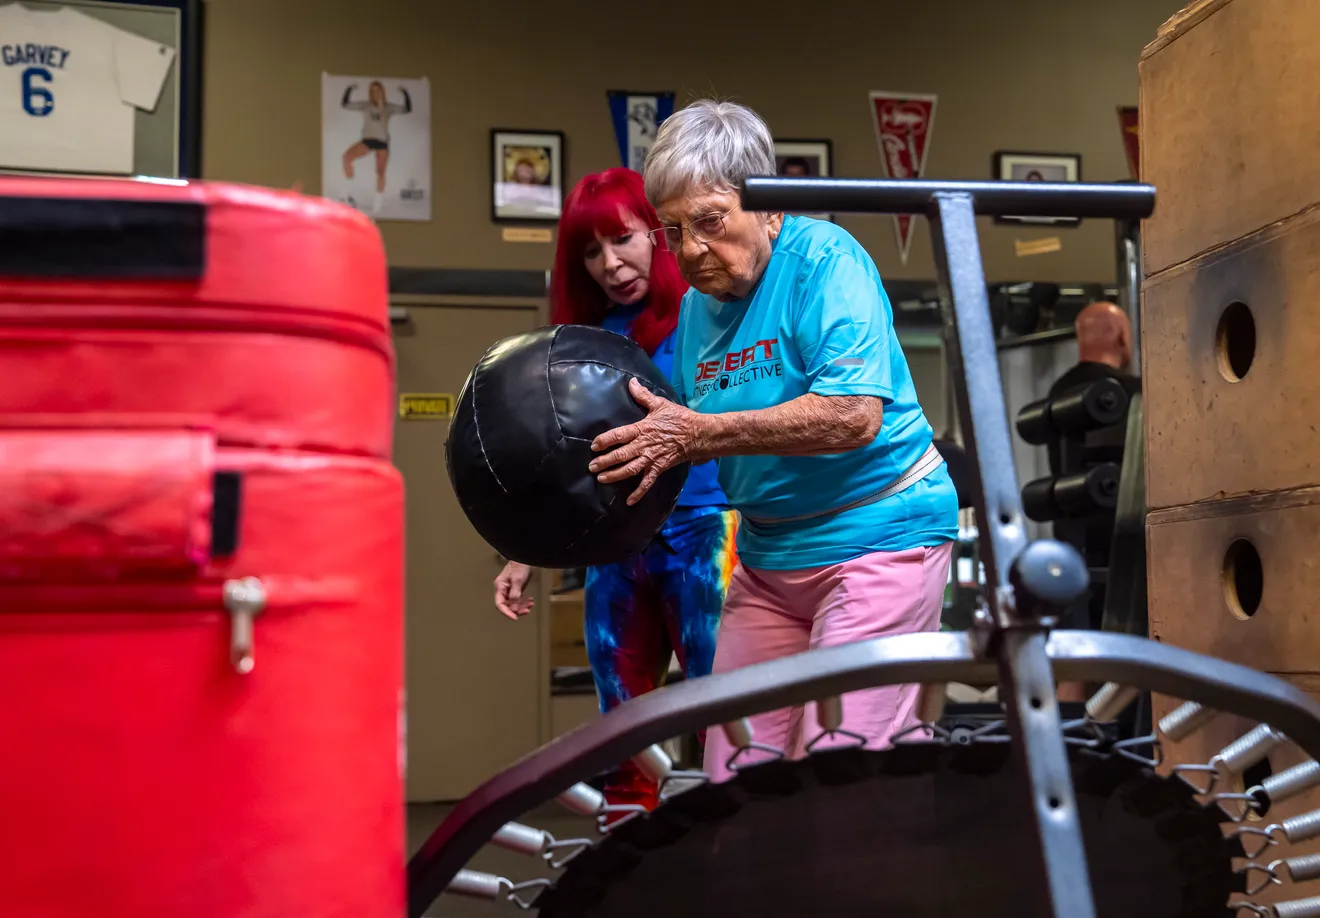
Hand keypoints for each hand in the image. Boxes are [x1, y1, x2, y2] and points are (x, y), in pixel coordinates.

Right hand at [494, 561, 533, 619]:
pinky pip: (518, 600)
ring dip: (522, 606)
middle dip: (517, 610)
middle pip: (507, 605)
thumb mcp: (517, 578)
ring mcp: (509, 590)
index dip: (506, 612)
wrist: (524, 558)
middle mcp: (503, 590)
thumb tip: (514, 602)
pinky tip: (530, 601)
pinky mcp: (515, 590)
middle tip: (526, 611)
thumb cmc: (519, 565)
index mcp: (500, 587)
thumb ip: (515, 591)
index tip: (514, 617)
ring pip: (514, 604)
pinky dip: (524, 602)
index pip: (500, 604)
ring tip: (530, 605)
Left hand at [589, 378, 698, 505]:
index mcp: (642, 429)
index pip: (619, 435)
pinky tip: (629, 501)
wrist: (698, 434)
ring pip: (629, 469)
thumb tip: (631, 381)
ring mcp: (651, 459)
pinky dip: (638, 493)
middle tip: (591, 467)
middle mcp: (644, 445)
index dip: (605, 441)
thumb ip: (643, 395)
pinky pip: (647, 483)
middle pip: (620, 455)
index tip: (594, 446)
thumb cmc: (679, 418)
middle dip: (604, 461)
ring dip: (614, 475)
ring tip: (601, 479)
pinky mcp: (659, 468)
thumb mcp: (660, 404)